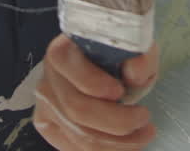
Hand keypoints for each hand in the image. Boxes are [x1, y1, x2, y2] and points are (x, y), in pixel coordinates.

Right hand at [33, 34, 158, 149]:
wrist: (101, 69)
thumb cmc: (116, 59)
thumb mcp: (134, 49)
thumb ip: (140, 56)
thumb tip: (135, 72)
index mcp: (62, 53)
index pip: (70, 69)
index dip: (94, 83)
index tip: (120, 91)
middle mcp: (48, 80)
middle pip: (77, 109)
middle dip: (118, 121)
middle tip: (144, 117)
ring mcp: (45, 107)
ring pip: (79, 136)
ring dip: (118, 142)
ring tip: (144, 133)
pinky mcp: (49, 128)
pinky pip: (76, 149)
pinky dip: (107, 150)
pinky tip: (126, 144)